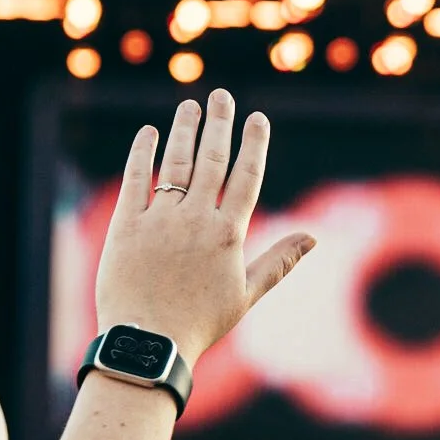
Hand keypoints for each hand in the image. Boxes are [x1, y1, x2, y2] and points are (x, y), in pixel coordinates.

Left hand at [95, 95, 314, 363]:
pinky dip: (143, 153)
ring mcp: (159, 219)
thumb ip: (279, 261)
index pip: (246, 177)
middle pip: (211, 160)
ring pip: (176, 163)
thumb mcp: (246, 295)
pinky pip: (135, 180)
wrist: (148, 343)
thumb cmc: (200, 324)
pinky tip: (149, 133)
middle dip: (219, 124)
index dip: (254, 144)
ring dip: (184, 130)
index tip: (257, 118)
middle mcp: (195, 219)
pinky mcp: (125, 225)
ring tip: (190, 105)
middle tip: (222, 96)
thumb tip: (314, 237)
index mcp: (228, 234)